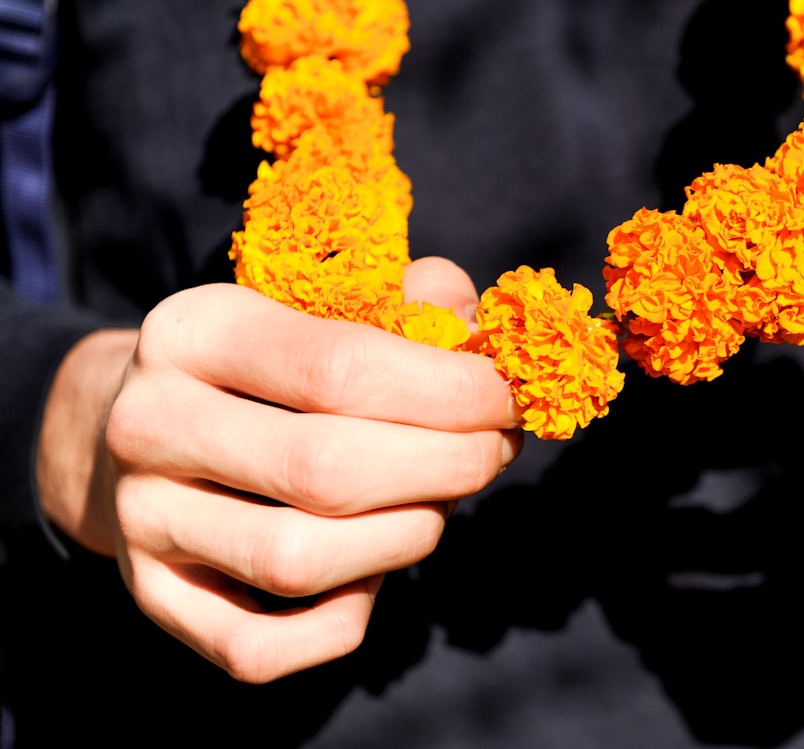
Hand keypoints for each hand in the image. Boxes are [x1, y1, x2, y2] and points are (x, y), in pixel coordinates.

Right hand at [38, 257, 519, 681]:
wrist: (143, 423)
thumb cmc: (268, 364)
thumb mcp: (321, 309)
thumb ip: (407, 305)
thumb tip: (480, 330)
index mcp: (195, 331)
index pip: (342, 367)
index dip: (452, 391)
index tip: (510, 398)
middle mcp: (149, 424)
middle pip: (328, 470)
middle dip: (447, 466)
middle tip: (495, 452)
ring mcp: (142, 520)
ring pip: (299, 562)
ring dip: (407, 537)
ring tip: (439, 501)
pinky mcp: (152, 597)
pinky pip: (261, 648)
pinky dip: (342, 618)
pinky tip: (375, 567)